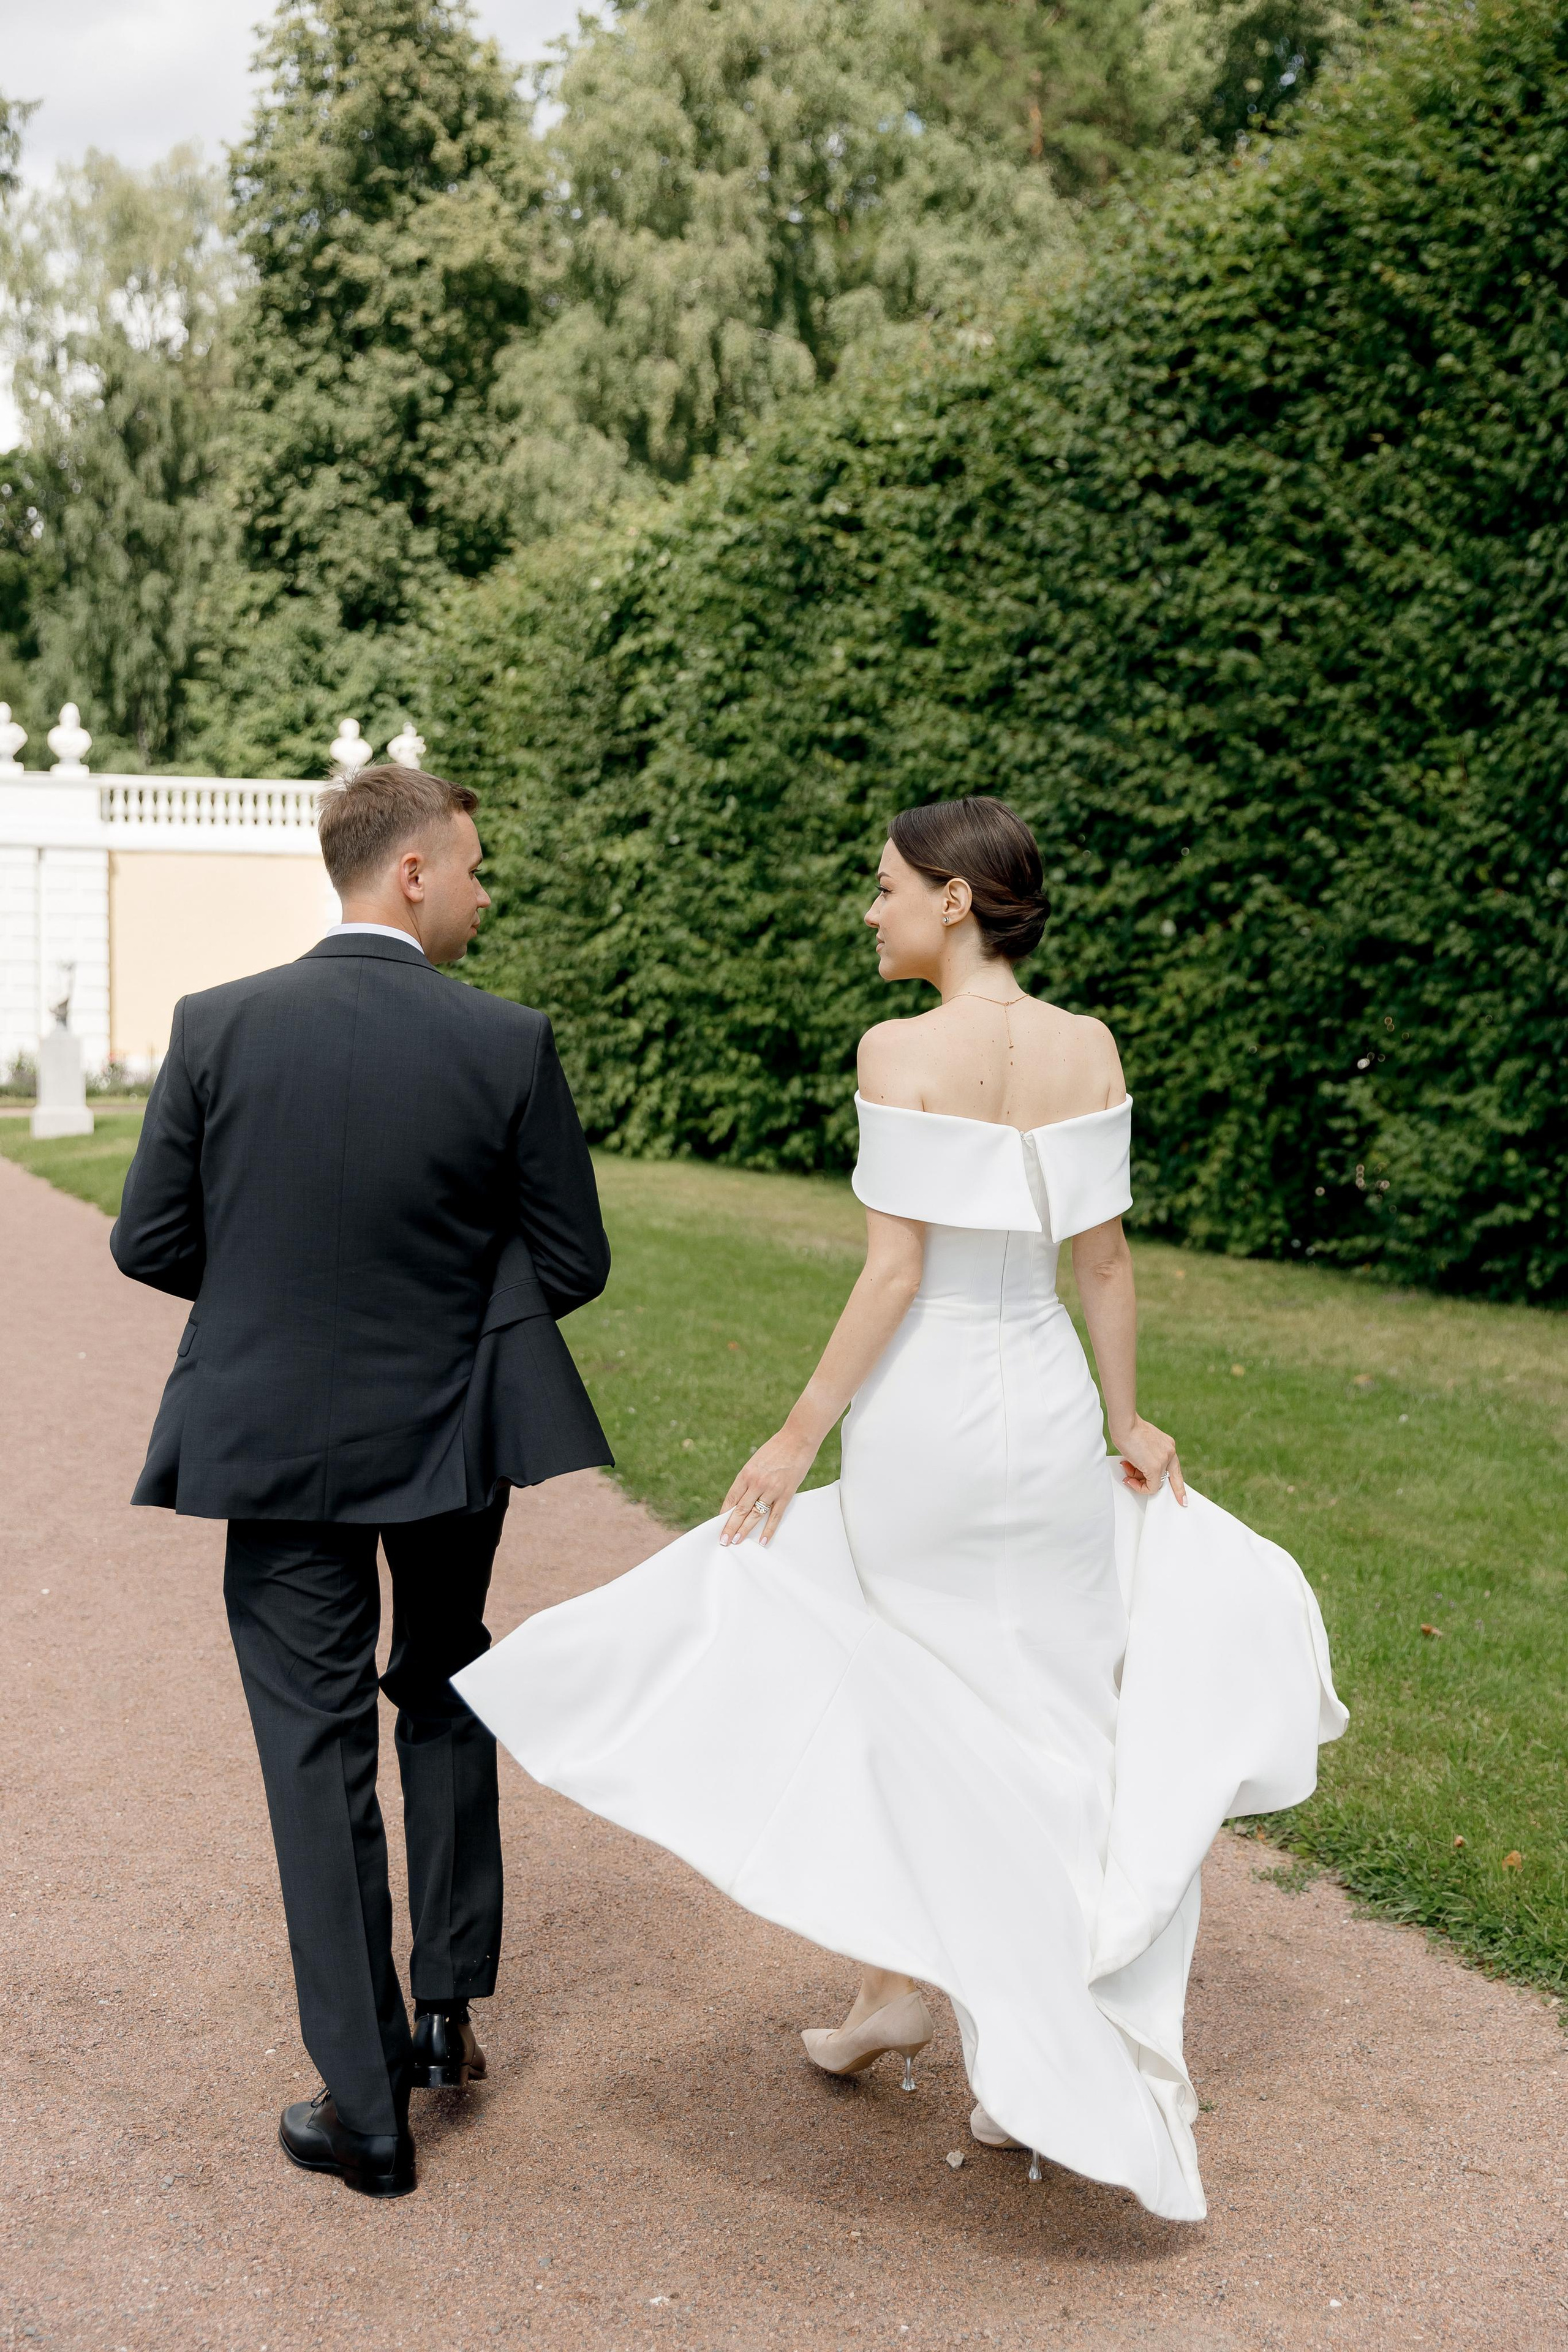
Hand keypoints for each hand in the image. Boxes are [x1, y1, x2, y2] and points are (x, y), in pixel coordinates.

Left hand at [720, 1428, 815, 1547]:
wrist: (798, 1438)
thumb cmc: (777, 1449)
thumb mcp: (757, 1462)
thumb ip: (750, 1479)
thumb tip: (742, 1499)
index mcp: (746, 1473)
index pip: (731, 1498)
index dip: (724, 1514)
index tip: (719, 1525)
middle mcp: (756, 1482)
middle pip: (740, 1510)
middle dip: (730, 1526)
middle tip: (723, 1540)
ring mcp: (771, 1489)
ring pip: (755, 1515)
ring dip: (744, 1530)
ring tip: (736, 1542)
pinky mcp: (786, 1493)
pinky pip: (775, 1516)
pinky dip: (768, 1530)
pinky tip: (762, 1540)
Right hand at [1114, 1415, 1186, 1505]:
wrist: (1124, 1425)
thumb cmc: (1127, 1430)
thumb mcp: (1142, 1443)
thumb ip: (1146, 1457)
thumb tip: (1139, 1471)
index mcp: (1168, 1445)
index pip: (1175, 1466)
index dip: (1179, 1482)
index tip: (1183, 1495)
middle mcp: (1170, 1452)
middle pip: (1173, 1477)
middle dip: (1178, 1492)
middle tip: (1183, 1502)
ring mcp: (1164, 1461)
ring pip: (1156, 1482)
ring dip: (1140, 1481)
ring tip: (1128, 1474)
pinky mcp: (1156, 1468)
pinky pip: (1150, 1487)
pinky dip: (1139, 1487)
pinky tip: (1129, 1480)